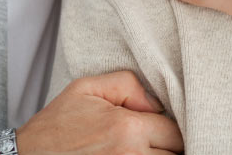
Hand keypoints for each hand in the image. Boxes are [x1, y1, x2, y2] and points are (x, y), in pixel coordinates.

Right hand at [18, 71, 182, 153]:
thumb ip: (128, 84)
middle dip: (167, 144)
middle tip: (152, 137)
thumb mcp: (88, 88)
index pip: (175, 132)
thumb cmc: (57, 124)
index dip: (169, 126)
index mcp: (127, 129)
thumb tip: (156, 103)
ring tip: (144, 148)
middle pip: (174, 154)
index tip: (157, 124)